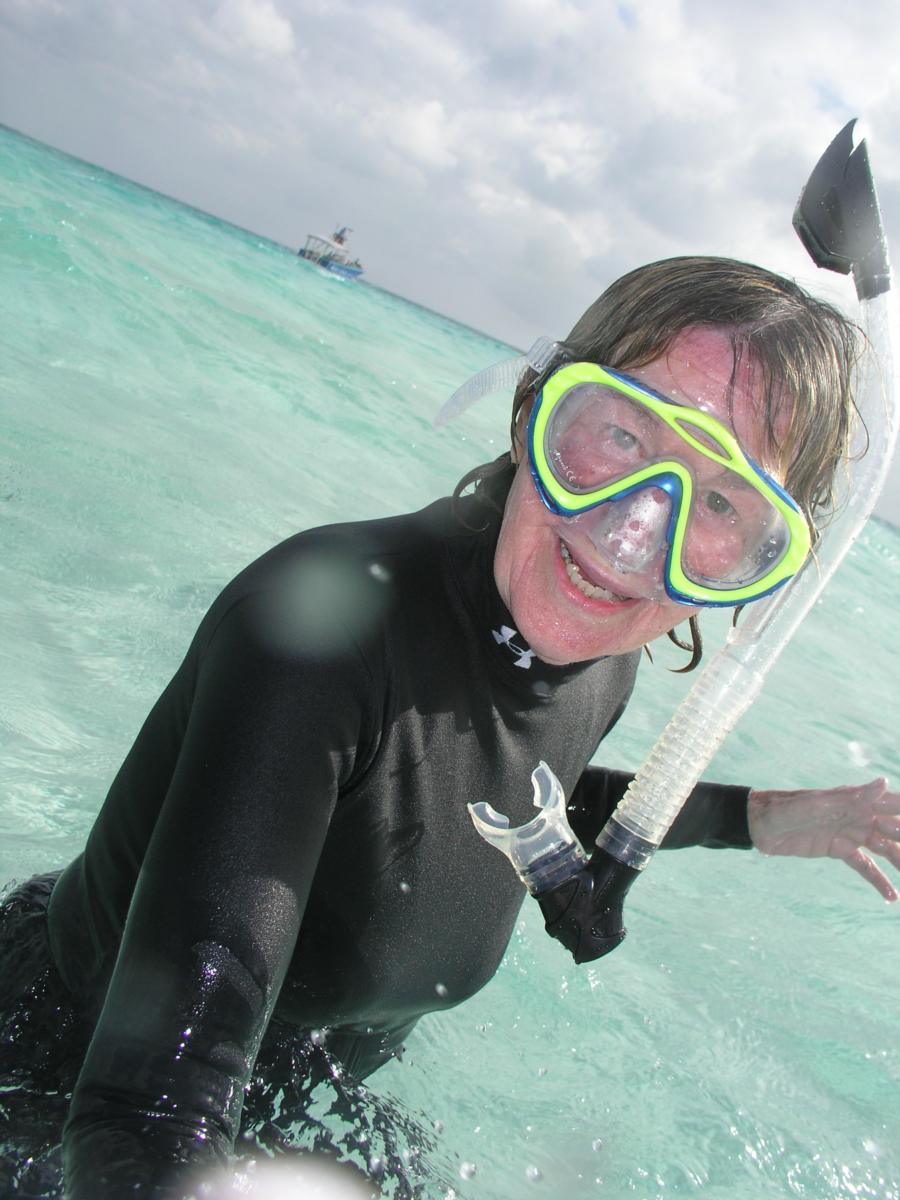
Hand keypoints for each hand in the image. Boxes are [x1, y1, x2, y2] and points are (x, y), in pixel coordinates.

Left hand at [747, 778, 899, 900]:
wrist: (759, 825)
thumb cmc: (786, 807)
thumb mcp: (818, 804)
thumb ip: (852, 797)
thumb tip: (884, 783)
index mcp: (856, 799)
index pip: (895, 803)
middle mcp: (858, 814)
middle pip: (896, 828)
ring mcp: (850, 832)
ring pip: (886, 848)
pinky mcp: (839, 849)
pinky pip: (865, 866)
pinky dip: (879, 880)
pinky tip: (892, 897)